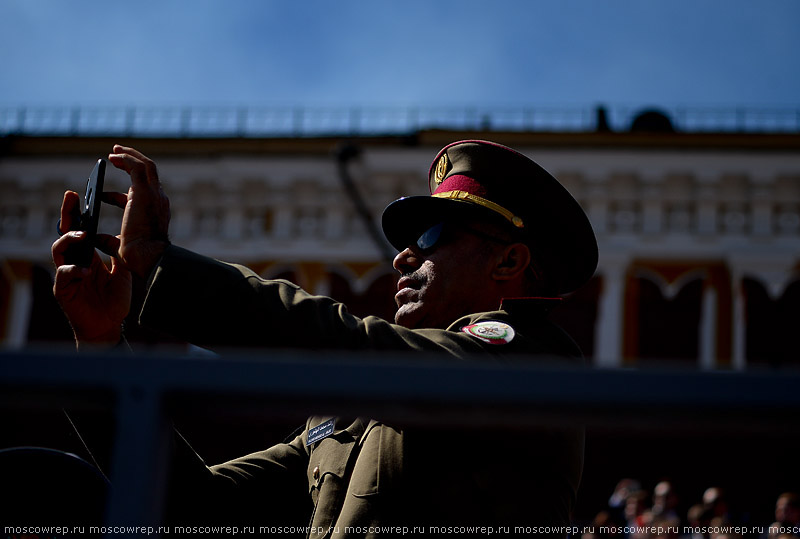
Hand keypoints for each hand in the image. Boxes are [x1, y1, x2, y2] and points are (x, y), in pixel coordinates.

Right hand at [53, 191, 131, 348]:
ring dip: (69, 240)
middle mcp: (74, 261)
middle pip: (65, 233)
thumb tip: (124, 234)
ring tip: (82, 234)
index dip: (78, 212)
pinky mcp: (64, 290)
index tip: (81, 193)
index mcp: (87, 255)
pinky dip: (73, 270)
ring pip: (58, 250)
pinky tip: (85, 270)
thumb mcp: (121, 271)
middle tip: (71, 197)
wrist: (109, 325)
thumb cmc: (113, 299)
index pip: (79, 229)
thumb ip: (118, 254)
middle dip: (67, 214)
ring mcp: (67, 274)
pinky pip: (63, 276)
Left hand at [106, 145, 170, 278]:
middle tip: (117, 154)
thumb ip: (106, 239)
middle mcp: (157, 200)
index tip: (102, 196)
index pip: (139, 198)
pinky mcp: (145, 191)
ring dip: (130, 155)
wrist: (148, 257)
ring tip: (115, 150)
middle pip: (149, 174)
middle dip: (133, 161)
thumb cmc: (136, 257)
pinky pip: (137, 167)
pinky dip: (126, 159)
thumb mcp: (118, 245)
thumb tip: (92, 237)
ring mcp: (154, 194)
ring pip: (146, 165)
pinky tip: (113, 157)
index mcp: (154, 212)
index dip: (118, 196)